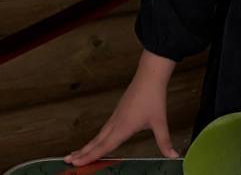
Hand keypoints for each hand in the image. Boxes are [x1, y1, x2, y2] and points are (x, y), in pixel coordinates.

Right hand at [64, 55, 178, 165]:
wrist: (149, 76)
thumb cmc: (153, 98)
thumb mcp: (160, 122)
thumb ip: (164, 141)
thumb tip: (173, 156)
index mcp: (123, 127)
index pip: (104, 146)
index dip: (90, 156)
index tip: (77, 163)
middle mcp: (115, 123)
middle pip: (96, 141)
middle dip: (82, 153)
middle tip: (67, 161)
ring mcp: (115, 117)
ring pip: (98, 135)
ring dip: (87, 145)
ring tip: (76, 154)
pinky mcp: (117, 112)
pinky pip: (103, 129)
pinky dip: (96, 138)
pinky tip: (96, 141)